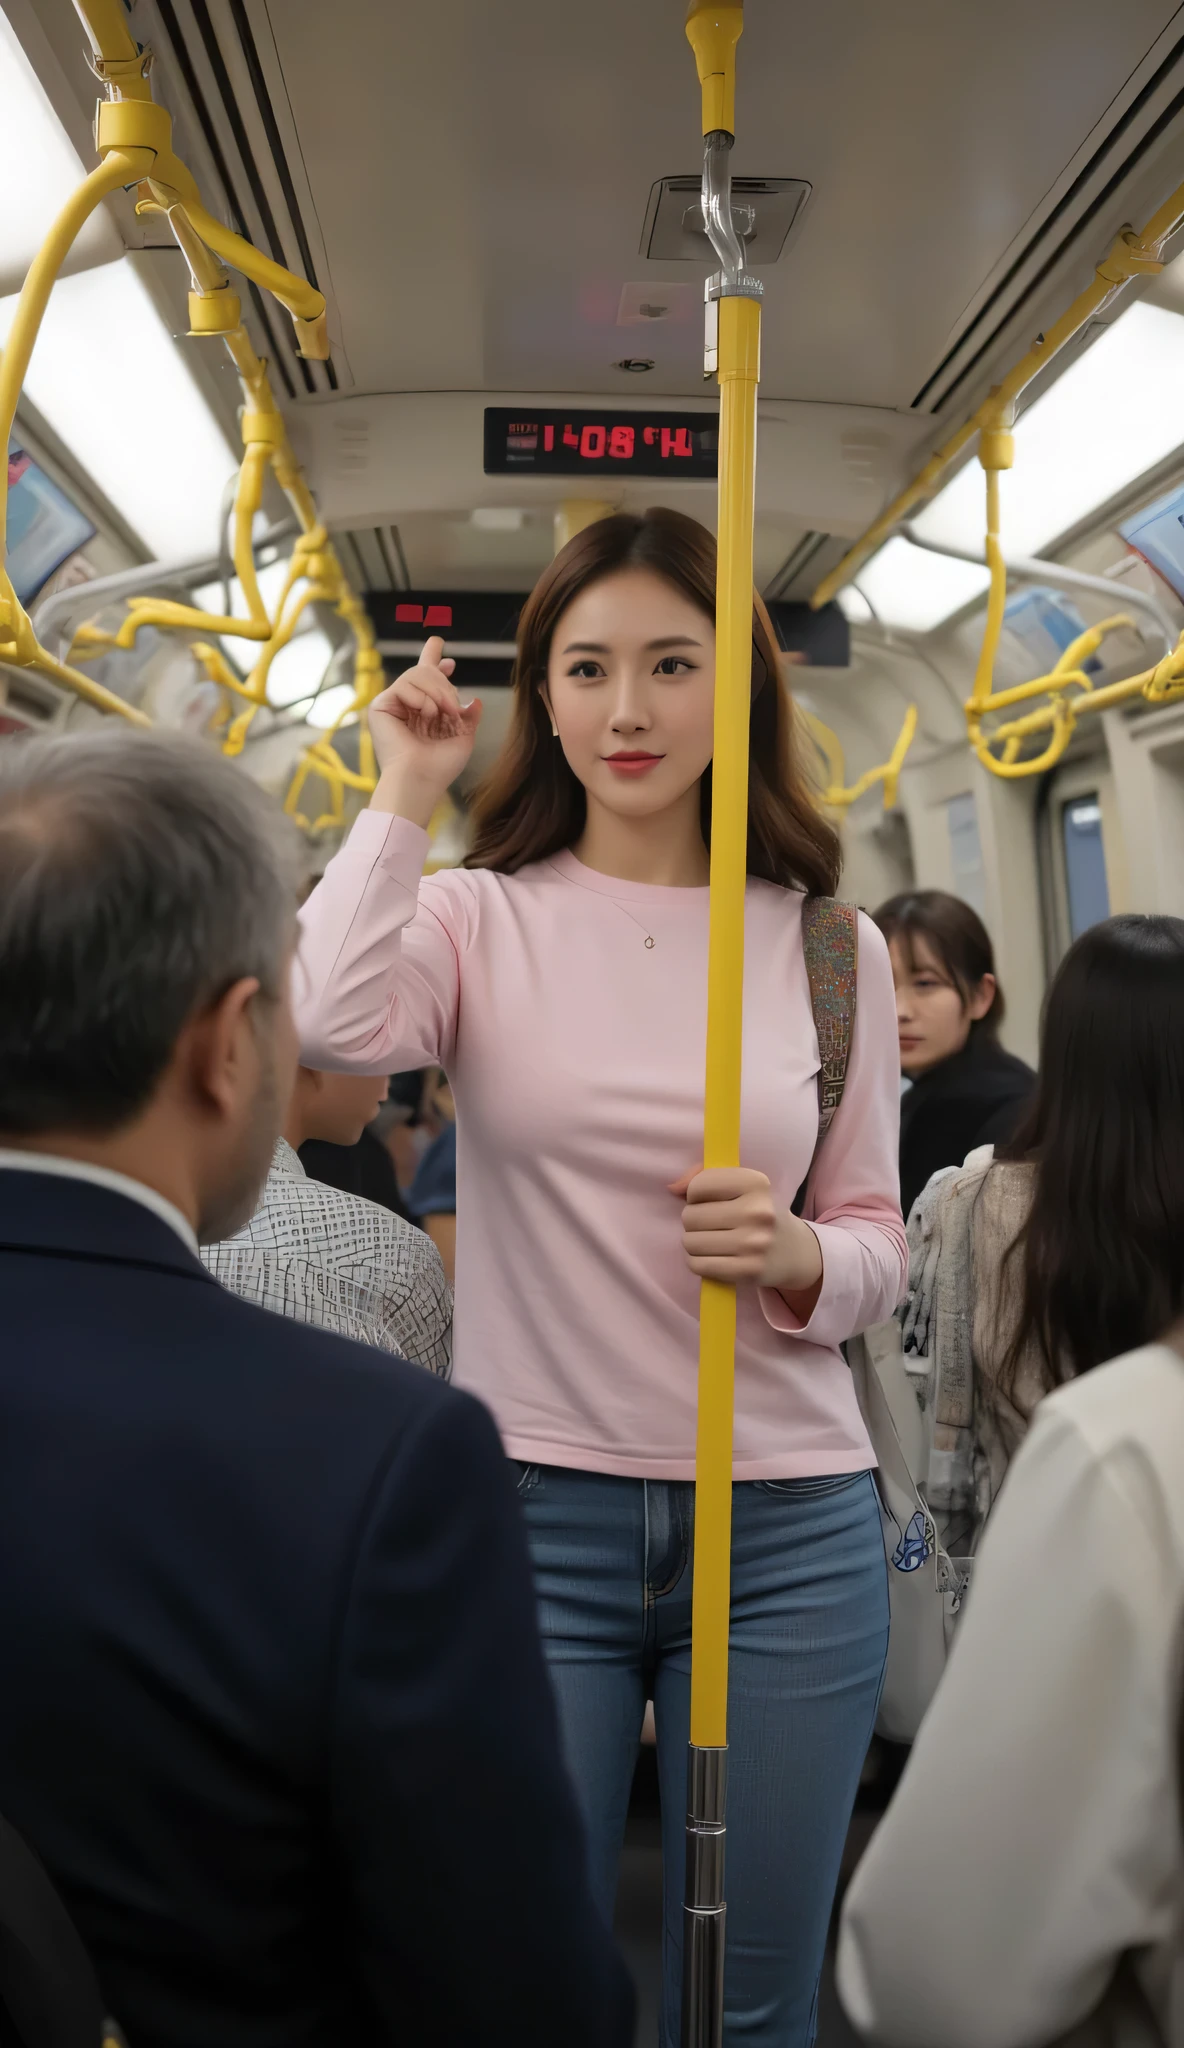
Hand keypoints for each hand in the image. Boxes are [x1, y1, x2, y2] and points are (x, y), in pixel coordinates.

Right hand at [369, 636, 482, 824]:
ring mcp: (393, 704)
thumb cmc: (440, 766)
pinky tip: (425, 715)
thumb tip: (474, 700)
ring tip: (441, 714)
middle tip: (452, 707)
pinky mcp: (381, 705)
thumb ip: (468, 717)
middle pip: (425, 671)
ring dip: (437, 692)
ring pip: (416, 674)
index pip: (426, 678)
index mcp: (423, 711)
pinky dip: (421, 699)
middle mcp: (407, 704)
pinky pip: (405, 685)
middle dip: (444, 684)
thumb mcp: (463, 738)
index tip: (444, 653)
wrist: (421, 778)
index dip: (434, 661)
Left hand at [670, 1167, 823, 1295]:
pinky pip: (699, 1265)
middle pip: (690, 1216)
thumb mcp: (744, 1187)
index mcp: (756, 1183)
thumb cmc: (761, 1214)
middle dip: (693, 1222)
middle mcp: (757, 1211)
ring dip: (693, 1243)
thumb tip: (672, 1188)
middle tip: (710, 1225)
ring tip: (709, 1241)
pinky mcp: (748, 1270)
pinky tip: (710, 1257)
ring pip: (691, 1242)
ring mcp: (754, 1243)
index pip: (699, 1186)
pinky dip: (697, 1262)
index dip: (695, 1195)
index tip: (708, 1202)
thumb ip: (705, 1177)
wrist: (797, 1251)